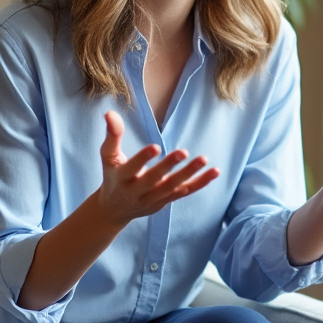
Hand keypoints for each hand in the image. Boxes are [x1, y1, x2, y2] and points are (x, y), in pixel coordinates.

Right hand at [95, 111, 219, 224]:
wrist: (115, 210)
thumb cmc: (113, 176)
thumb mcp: (108, 157)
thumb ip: (112, 136)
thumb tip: (110, 112)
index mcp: (121, 179)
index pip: (131, 169)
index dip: (142, 159)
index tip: (155, 146)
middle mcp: (137, 192)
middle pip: (154, 180)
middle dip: (169, 167)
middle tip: (184, 152)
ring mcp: (153, 199)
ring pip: (173, 187)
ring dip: (189, 174)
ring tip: (204, 159)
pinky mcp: (166, 201)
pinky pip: (185, 192)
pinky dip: (200, 183)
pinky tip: (215, 172)